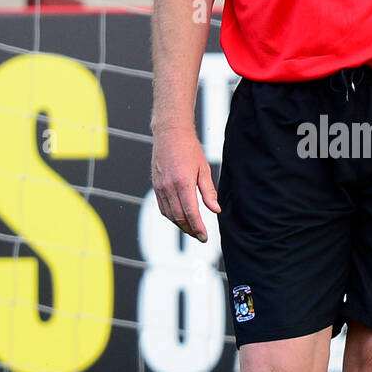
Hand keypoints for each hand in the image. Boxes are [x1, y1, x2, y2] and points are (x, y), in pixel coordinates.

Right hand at [151, 125, 219, 241]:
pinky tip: (180, 218)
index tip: (205, 237)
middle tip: (200, 236)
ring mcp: (160, 187)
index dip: (198, 228)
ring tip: (192, 230)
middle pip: (179, 217)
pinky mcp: (155, 186)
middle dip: (190, 230)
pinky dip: (171, 216)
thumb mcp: (204, 169)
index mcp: (183, 182)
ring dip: (180, 225)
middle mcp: (169, 187)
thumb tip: (215, 210)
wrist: (170, 134)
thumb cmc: (190, 149)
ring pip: (169, 215)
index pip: (191, 213)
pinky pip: (162, 207)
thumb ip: (209, 192)